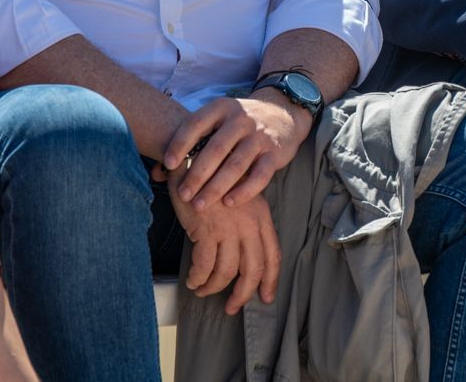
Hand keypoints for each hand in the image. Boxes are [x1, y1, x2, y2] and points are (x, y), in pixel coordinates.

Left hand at [160, 94, 310, 209]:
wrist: (282, 114)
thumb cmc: (237, 125)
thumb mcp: (216, 123)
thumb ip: (190, 144)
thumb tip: (156, 173)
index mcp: (221, 108)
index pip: (196, 124)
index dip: (180, 144)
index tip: (167, 165)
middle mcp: (241, 119)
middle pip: (216, 148)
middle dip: (197, 174)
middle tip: (182, 194)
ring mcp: (259, 136)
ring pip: (236, 164)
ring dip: (216, 186)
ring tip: (199, 205)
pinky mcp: (275, 152)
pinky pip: (260, 175)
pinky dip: (244, 190)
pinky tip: (229, 202)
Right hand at [162, 164, 279, 311]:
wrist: (195, 159)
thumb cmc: (215, 180)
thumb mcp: (240, 200)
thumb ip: (246, 226)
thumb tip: (244, 260)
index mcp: (262, 216)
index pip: (272, 254)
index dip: (270, 279)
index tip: (266, 297)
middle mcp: (250, 223)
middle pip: (253, 269)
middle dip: (243, 293)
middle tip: (232, 307)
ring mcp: (229, 227)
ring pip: (226, 272)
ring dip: (213, 287)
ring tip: (203, 289)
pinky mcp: (206, 230)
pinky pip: (204, 266)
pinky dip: (198, 278)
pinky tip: (193, 280)